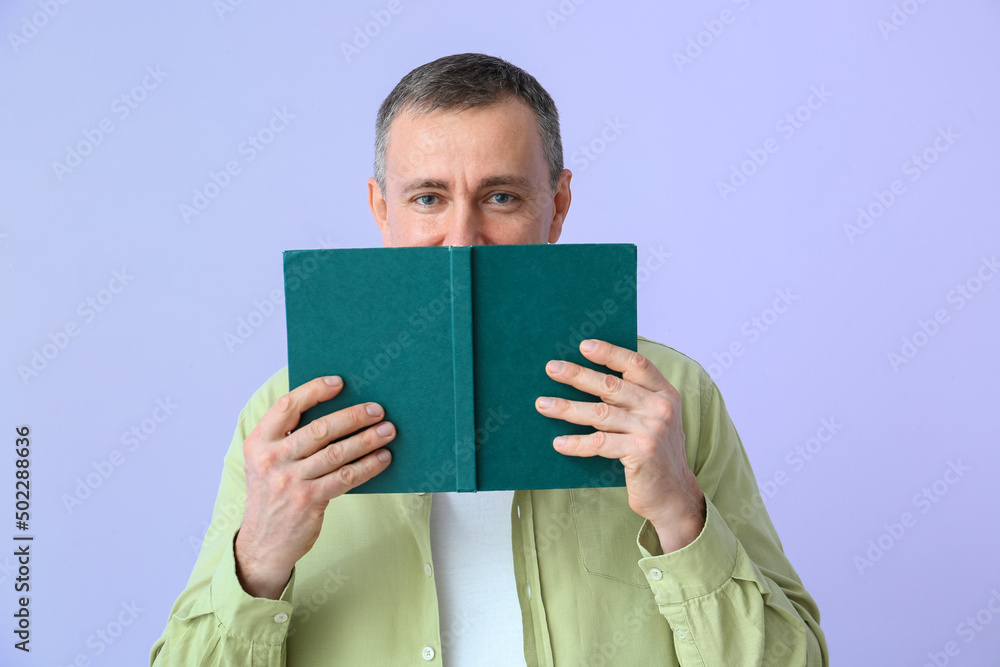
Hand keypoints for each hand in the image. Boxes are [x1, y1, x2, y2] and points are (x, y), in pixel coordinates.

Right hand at [234, 376, 394, 598]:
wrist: (263, 543)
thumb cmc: (273, 494)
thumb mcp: (266, 462)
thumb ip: (288, 437)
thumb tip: (336, 409)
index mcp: (259, 442)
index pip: (288, 406)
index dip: (314, 390)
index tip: (339, 382)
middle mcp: (271, 459)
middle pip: (320, 429)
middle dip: (353, 416)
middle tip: (377, 409)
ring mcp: (289, 481)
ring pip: (337, 452)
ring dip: (367, 439)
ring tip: (388, 431)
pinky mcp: (308, 501)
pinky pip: (345, 477)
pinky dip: (368, 466)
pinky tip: (382, 458)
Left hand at [535, 339, 705, 553]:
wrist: (674, 495)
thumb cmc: (656, 454)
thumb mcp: (654, 419)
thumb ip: (634, 399)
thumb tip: (589, 378)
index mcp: (665, 393)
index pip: (636, 364)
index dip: (610, 353)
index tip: (584, 346)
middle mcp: (660, 408)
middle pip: (611, 386)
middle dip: (578, 375)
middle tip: (552, 368)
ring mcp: (651, 430)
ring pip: (600, 413)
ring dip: (567, 408)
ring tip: (543, 405)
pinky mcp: (641, 452)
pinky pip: (600, 443)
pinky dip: (577, 443)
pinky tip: (559, 442)